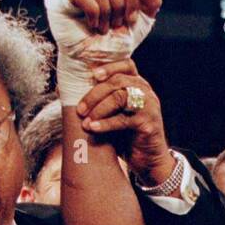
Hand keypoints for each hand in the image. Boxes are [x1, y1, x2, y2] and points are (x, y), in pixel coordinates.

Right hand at [44, 0, 159, 104]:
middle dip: (119, 5)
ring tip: (103, 29)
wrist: (97, 63)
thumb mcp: (142, 23)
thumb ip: (151, 1)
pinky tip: (92, 25)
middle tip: (115, 26)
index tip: (131, 21)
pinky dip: (92, 13)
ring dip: (105, 12)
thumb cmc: (117, 42)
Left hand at [78, 58, 172, 183]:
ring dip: (99, 108)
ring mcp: (150, 107)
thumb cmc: (128, 134)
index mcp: (140, 85)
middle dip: (95, 94)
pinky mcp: (149, 124)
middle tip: (80, 109)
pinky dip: (105, 124)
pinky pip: (123, 120)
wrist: (148, 159)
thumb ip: (105, 99)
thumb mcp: (116, 112)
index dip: (110, 67)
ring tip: (85, 121)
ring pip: (120, 97)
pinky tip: (93, 128)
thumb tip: (74, 90)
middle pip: (118, 81)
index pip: (127, 65)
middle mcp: (147, 93)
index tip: (93, 75)